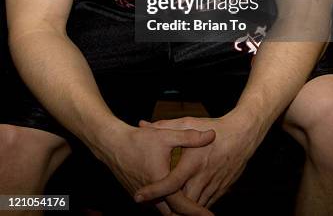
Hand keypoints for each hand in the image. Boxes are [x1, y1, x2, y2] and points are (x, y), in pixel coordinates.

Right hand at [99, 119, 215, 214]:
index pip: (182, 205)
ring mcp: (142, 198)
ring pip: (163, 211)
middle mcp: (150, 196)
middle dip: (187, 214)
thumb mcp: (166, 135)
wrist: (111, 144)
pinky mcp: (137, 194)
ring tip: (192, 208)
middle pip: (173, 214)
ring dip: (176, 210)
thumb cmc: (138, 140)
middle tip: (203, 212)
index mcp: (160, 182)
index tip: (210, 215)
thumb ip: (189, 137)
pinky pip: (155, 205)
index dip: (197, 212)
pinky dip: (166, 205)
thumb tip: (211, 135)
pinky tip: (175, 199)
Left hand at [136, 112, 260, 207]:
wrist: (243, 135)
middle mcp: (202, 178)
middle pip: (182, 204)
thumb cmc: (215, 127)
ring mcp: (213, 186)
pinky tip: (185, 205)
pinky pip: (205, 204)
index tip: (138, 196)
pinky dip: (194, 207)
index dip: (153, 191)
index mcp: (193, 163)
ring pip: (194, 208)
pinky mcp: (222, 190)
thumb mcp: (189, 123)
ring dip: (181, 211)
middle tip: (150, 207)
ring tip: (166, 209)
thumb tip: (143, 124)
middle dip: (167, 209)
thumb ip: (164, 126)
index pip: (170, 183)